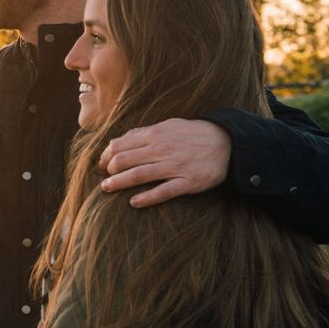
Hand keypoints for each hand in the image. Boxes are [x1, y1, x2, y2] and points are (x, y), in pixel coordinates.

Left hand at [98, 118, 230, 207]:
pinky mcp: (187, 182)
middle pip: (124, 160)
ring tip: (107, 189)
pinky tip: (134, 202)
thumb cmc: (193, 135)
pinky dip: (146, 198)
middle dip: (109, 171)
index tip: (101, 165)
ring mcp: (174, 166)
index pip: (119, 145)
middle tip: (105, 179)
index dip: (105, 156)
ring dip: (118, 183)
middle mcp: (162, 149)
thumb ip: (142, 133)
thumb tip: (117, 141)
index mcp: (155, 134)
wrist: (227, 143)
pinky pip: (163, 191)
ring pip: (138, 175)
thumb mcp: (167, 125)